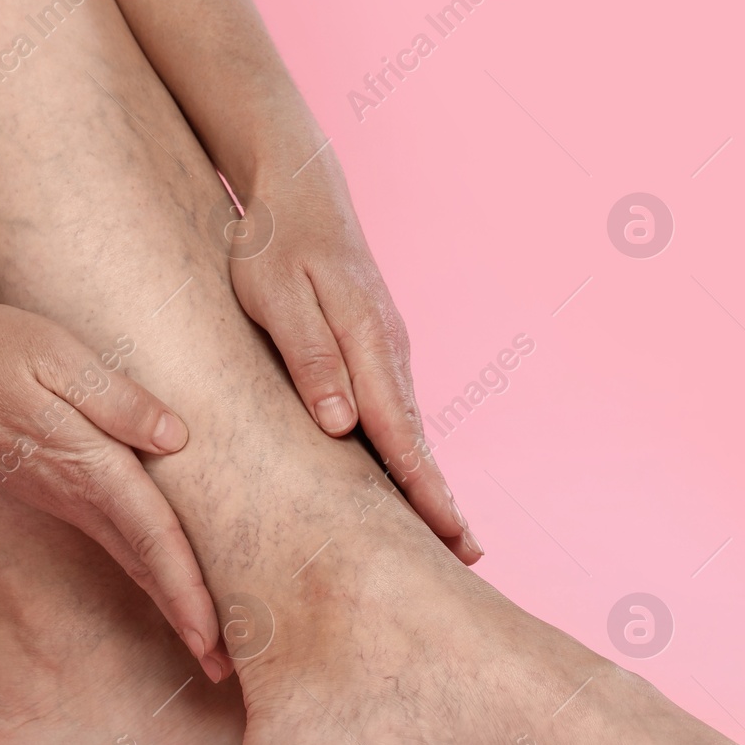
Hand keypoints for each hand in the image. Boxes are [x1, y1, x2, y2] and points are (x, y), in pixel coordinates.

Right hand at [0, 303, 228, 681]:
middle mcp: (83, 495)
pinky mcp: (58, 489)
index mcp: (92, 467)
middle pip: (151, 567)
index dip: (189, 591)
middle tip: (230, 671)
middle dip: (191, 621)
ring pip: (135, 560)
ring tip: (208, 645)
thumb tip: (177, 435)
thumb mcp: (58, 357)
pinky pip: (117, 540)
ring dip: (173, 603)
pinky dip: (149, 571)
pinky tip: (164, 584)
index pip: (156, 539)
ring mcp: (69, 497)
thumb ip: (118, 399)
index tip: (216, 640)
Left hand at [225, 171, 480, 563]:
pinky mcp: (375, 350)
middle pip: (417, 440)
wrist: (300, 188)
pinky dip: (406, 452)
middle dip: (441, 499)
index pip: (400, 433)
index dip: (422, 489)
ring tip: (446, 536)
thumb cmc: (276, 242)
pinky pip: (395, 412)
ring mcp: (387, 351)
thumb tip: (341, 425)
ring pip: (409, 428)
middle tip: (467, 556)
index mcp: (369, 342)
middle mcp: (390, 351)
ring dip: (425, 481)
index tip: (447, 535)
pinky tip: (408, 482)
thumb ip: (310, 357)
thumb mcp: (277, 295)